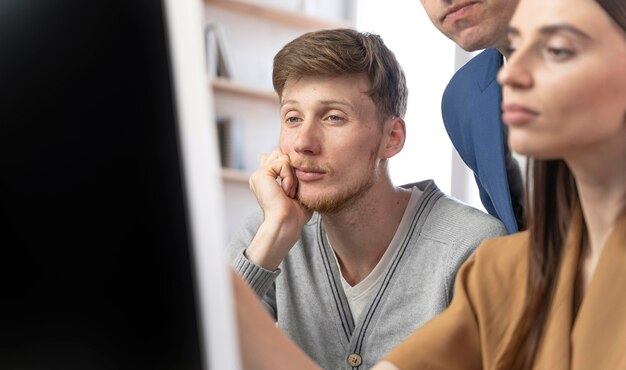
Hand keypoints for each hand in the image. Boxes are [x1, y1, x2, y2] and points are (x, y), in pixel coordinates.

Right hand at [245, 149, 311, 269]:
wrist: (287, 224)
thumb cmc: (295, 214)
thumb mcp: (297, 191)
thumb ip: (294, 175)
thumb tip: (291, 162)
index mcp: (265, 179)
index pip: (277, 159)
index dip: (288, 167)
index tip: (290, 189)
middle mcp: (259, 176)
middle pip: (281, 153)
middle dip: (292, 170)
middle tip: (291, 192)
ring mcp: (258, 175)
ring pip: (283, 157)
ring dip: (291, 176)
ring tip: (288, 193)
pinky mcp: (261, 174)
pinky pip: (283, 163)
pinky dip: (289, 178)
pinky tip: (285, 192)